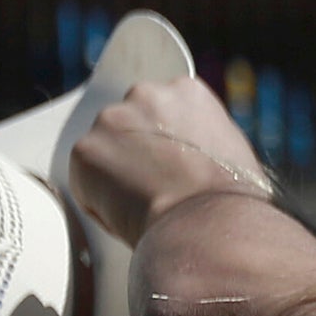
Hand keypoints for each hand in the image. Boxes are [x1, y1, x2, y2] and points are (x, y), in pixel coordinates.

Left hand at [68, 79, 270, 244]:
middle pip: (128, 122)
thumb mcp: (229, 151)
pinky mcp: (86, 151)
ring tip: (144, 205)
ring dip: (115, 174)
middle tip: (154, 186)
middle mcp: (145, 94)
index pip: (162, 109)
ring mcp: (112, 120)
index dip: (165, 140)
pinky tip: (129, 214)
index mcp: (186, 91)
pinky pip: (85, 180)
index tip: (172, 163)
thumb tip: (186, 154)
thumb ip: (199, 138)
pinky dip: (100, 201)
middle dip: (135, 151)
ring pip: (104, 150)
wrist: (209, 223)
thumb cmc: (230, 199)